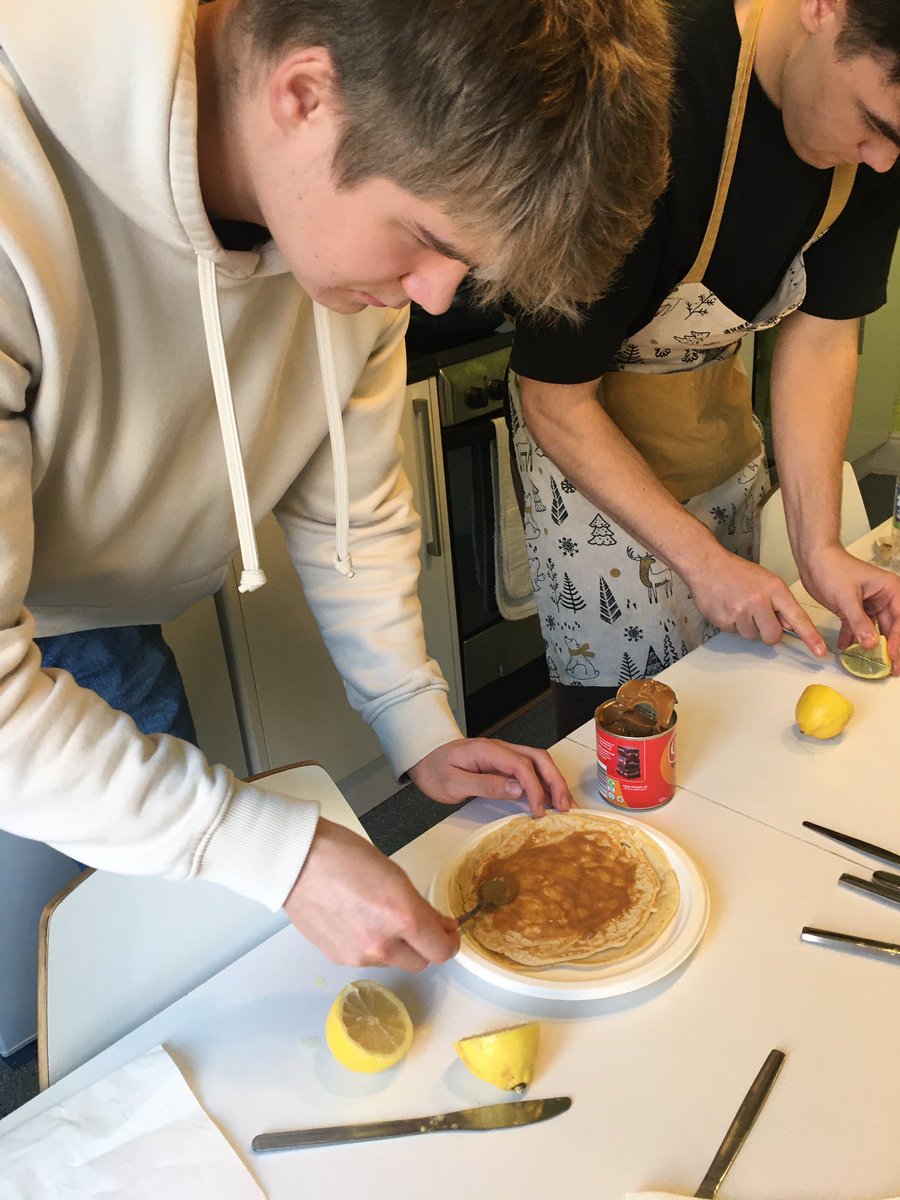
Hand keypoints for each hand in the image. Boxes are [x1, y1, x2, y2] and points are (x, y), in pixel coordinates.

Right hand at [283, 818, 459, 970]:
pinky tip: (357, 920)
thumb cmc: (344, 855)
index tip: (447, 932)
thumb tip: (439, 926)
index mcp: (402, 917)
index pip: (441, 951)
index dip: (449, 942)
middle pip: (420, 963)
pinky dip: (369, 946)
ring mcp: (357, 956)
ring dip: (395, 947)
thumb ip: (420, 907)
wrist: (296, 861)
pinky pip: (365, 959)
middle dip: (423, 945)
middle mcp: (382, 944)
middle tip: (417, 924)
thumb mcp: (395, 874)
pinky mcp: (337, 958)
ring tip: (377, 916)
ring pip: (392, 962)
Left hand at [407, 738, 573, 815]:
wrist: (423, 758)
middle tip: (566, 807)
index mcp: (488, 751)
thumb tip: (518, 789)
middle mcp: (500, 749)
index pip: (522, 766)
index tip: (539, 810)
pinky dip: (543, 783)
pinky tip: (549, 799)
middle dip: (555, 782)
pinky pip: (529, 770)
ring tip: (564, 805)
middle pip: (539, 759)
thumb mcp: (453, 784)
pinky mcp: (503, 763)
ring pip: (538, 762)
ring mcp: (503, 755)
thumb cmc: (435, 770)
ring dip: (554, 782)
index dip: (535, 788)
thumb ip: (486, 785)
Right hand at [684, 545, 827, 656]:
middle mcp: (759, 600)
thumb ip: (780, 603)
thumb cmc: (738, 572)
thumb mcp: (766, 581)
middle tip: (759, 617)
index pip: (797, 617)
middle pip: (773, 636)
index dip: (810, 636)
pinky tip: (727, 607)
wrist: (707, 564)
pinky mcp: (723, 619)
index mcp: (774, 589)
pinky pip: (734, 632)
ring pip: (752, 636)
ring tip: (738, 606)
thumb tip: (790, 625)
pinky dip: (732, 624)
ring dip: (747, 626)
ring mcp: (740, 611)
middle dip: (768, 632)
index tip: (820, 651)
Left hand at [798, 544, 899, 672]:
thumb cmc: (833, 568)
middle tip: (891, 670)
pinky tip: (847, 651)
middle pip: (892, 628)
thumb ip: (859, 621)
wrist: (813, 560)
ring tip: (870, 666)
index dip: (897, 640)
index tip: (891, 657)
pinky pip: (858, 629)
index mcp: (890, 590)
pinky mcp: (854, 610)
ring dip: (871, 647)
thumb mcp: (846, 596)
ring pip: (874, 631)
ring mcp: (869, 605)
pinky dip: (853, 639)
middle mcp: (883, 598)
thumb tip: (871, 644)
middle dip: (890, 648)